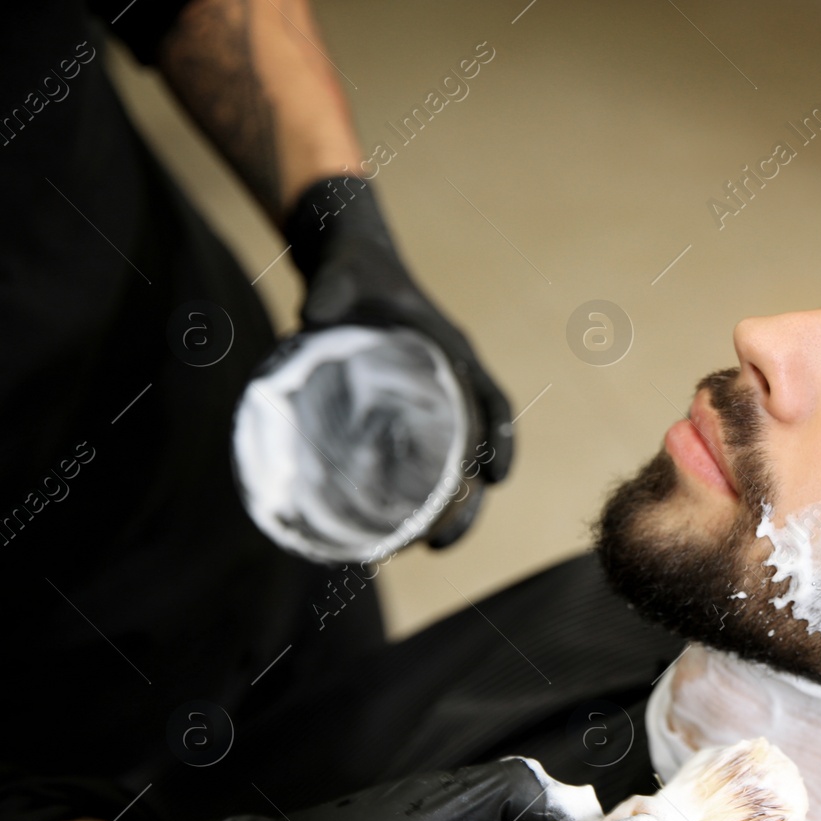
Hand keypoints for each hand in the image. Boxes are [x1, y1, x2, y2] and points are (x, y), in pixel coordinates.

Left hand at [283, 177, 514, 547]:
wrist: (348, 263)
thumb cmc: (354, 267)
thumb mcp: (343, 272)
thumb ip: (332, 292)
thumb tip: (311, 320)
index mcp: (452, 352)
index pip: (490, 400)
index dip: (500, 440)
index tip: (498, 479)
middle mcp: (449, 383)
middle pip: (476, 452)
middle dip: (470, 503)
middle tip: (444, 543)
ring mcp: (425, 402)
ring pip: (450, 465)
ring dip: (446, 511)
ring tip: (424, 549)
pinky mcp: (396, 413)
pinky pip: (415, 460)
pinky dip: (410, 494)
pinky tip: (389, 525)